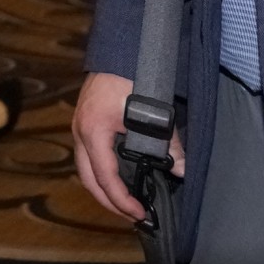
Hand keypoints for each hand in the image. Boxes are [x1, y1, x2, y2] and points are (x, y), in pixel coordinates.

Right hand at [72, 72, 180, 223]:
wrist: (120, 49)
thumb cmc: (132, 76)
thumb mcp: (153, 113)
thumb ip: (169, 143)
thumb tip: (183, 170)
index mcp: (93, 131)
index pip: (105, 178)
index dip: (122, 201)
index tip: (140, 213)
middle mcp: (81, 132)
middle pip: (89, 179)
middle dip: (109, 202)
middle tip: (133, 215)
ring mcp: (80, 126)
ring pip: (86, 169)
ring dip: (104, 188)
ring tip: (126, 201)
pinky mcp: (85, 121)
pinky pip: (88, 156)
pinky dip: (101, 172)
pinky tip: (119, 177)